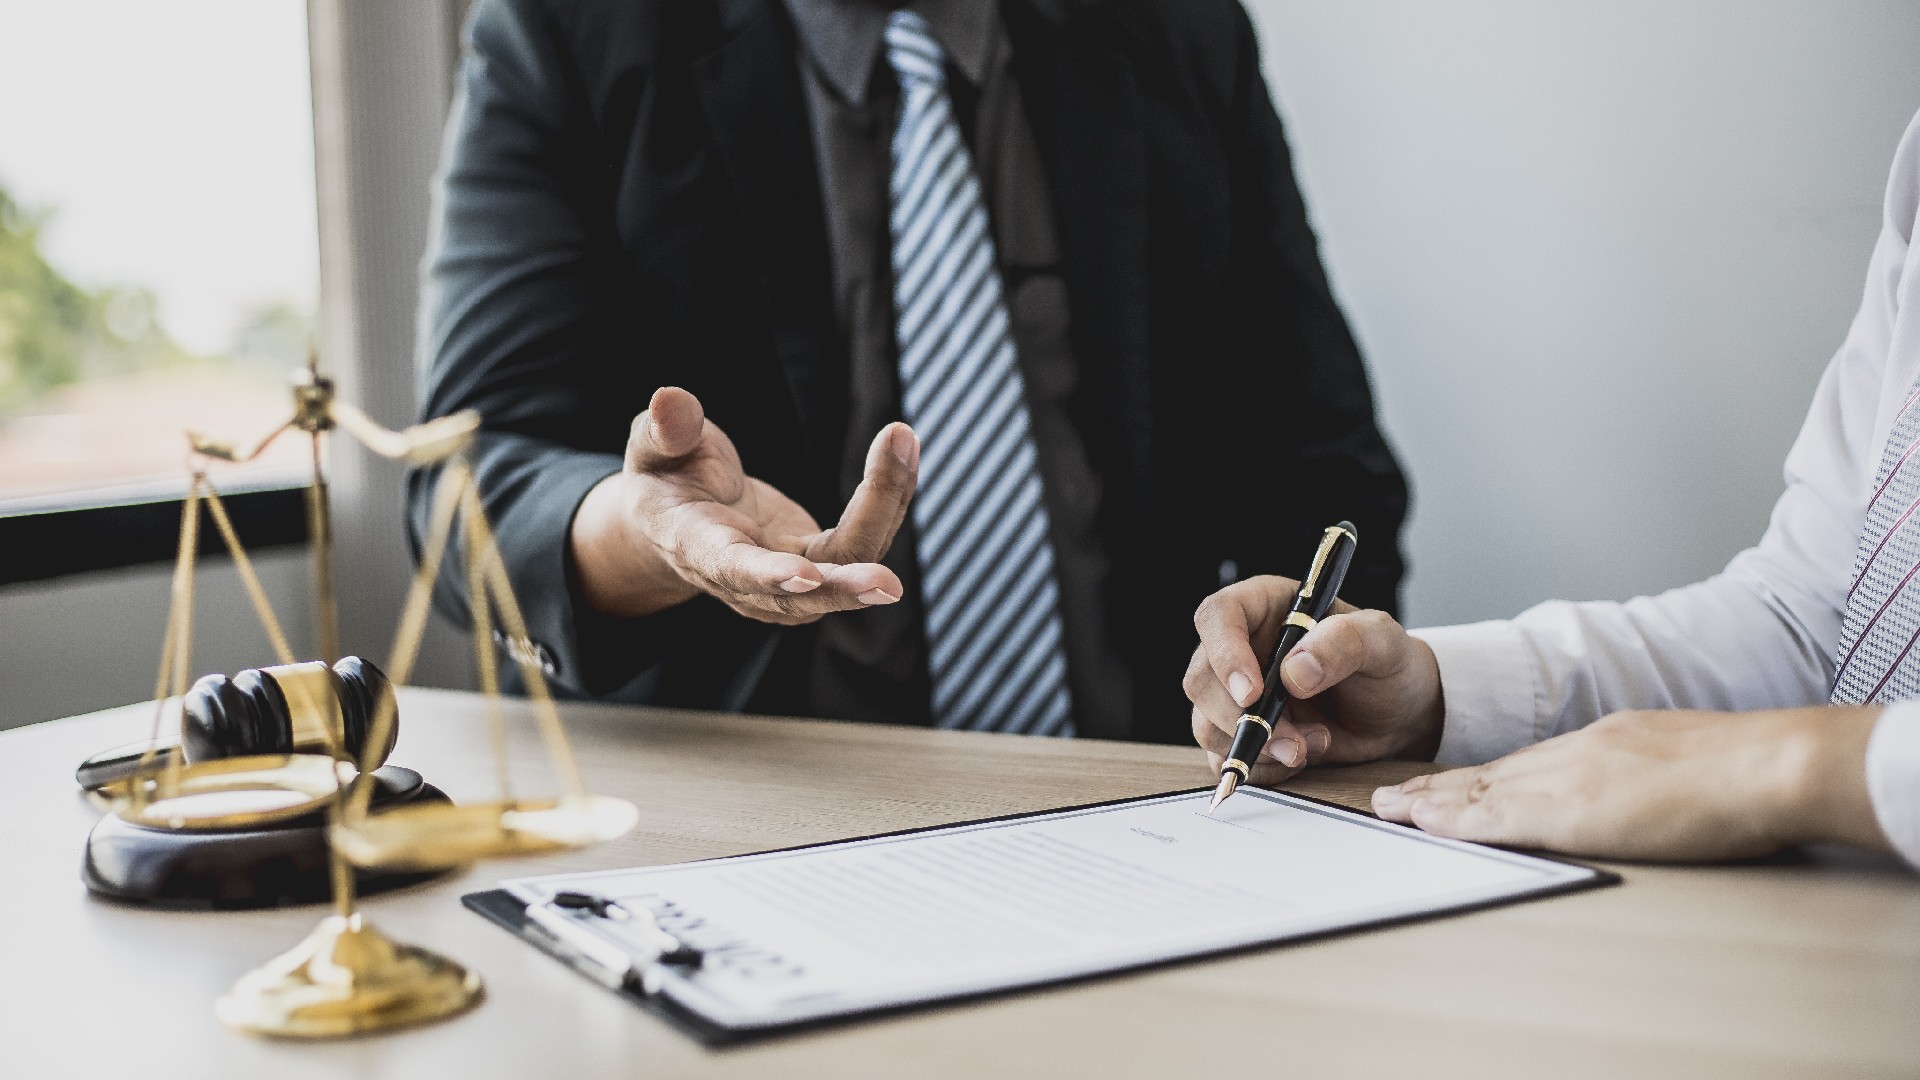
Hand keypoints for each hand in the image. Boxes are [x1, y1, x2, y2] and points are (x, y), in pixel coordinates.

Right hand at [570, 386, 918, 624]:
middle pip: (806, 592)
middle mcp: (750, 579)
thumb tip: (670, 401)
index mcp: (698, 549)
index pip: (733, 569)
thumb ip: (664, 432)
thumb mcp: (653, 450)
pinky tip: (902, 445)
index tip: (804, 576)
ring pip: (849, 559)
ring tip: (901, 442)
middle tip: (888, 585)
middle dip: (846, 586)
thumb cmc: (666, 481)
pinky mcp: (822, 562)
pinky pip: (866, 535)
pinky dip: (890, 493)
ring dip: (884, 506)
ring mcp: (791, 579)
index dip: (767, 574)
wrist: (681, 522)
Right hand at [1186, 576, 1443, 785]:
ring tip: (1312, 746)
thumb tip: (1295, 670)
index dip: (1224, 653)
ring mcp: (1236, 695)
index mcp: (1265, 607)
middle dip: (1241, 718)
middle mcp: (1242, 648)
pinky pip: (1224, 759)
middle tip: (1292, 740)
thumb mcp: (1382, 642)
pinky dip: (1260, 769)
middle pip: (1201, 679)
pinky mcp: (1242, 735)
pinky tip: (1300, 759)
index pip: (1218, 617)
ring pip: (1206, 724)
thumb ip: (1344, 643)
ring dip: (1256, 747)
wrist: (1399, 716)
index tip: (1252, 692)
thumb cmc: (1388, 665)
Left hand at [1370, 707, 1893, 860]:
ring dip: (1430, 804)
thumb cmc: (1749, 768)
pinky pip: (1496, 818)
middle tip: (1391, 797)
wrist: (1768, 763)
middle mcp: (1575, 753)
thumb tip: (1649, 792)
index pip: (1526, 763)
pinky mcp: (1570, 813)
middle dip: (1438, 789)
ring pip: (1481, 791)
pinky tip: (1422, 826)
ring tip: (1388, 811)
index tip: (1444, 785)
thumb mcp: (1685, 757)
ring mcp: (1568, 780)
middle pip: (1490, 773)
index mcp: (1604, 740)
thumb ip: (1652, 773)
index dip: (1479, 777)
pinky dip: (1454, 822)